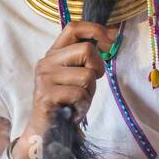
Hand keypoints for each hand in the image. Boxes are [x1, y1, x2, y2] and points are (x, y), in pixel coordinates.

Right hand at [16, 20, 112, 156]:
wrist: (47, 130)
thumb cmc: (68, 101)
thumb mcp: (79, 74)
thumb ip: (89, 57)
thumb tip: (114, 35)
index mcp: (55, 53)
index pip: (74, 27)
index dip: (96, 30)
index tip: (112, 40)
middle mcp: (46, 61)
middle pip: (86, 50)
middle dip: (97, 69)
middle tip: (89, 85)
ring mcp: (44, 78)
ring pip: (87, 75)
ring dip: (89, 92)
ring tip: (77, 100)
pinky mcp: (46, 94)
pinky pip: (80, 93)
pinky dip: (83, 104)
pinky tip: (73, 109)